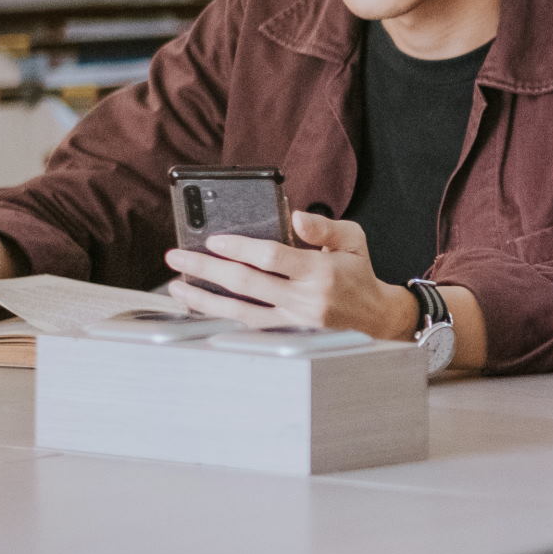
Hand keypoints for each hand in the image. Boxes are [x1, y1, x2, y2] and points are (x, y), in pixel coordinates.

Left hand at [164, 210, 414, 337]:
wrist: (375, 319)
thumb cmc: (358, 274)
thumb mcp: (353, 238)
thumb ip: (324, 226)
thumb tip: (295, 216)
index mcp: (320, 271)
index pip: (271, 258)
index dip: (239, 248)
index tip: (212, 240)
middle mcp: (304, 299)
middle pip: (246, 284)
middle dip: (206, 269)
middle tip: (177, 258)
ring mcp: (293, 322)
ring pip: (239, 312)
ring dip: (203, 300)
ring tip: (176, 287)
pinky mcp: (287, 337)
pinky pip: (246, 328)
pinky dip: (219, 319)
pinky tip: (199, 310)